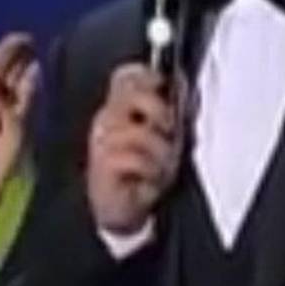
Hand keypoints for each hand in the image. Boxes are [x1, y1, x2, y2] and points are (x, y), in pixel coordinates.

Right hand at [86, 63, 182, 234]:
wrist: (123, 211)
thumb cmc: (144, 173)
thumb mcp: (164, 138)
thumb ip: (172, 112)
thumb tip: (183, 85)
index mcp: (120, 108)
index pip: (126, 76)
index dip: (146, 74)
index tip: (163, 84)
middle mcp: (106, 120)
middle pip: (129, 94)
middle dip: (158, 109)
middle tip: (169, 128)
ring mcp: (101, 142)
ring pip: (136, 131)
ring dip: (158, 150)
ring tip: (163, 165)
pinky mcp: (102, 166)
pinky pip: (132, 158)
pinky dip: (149, 169)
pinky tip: (150, 179)